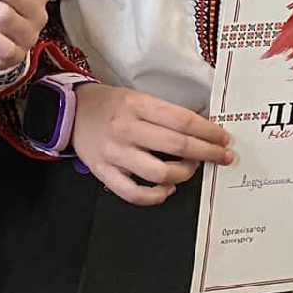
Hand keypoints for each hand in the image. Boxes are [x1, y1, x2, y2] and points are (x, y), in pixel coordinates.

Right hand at [72, 83, 231, 206]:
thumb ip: (165, 113)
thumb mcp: (136, 97)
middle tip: (222, 156)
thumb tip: (203, 130)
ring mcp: (114, 153)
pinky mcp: (103, 172)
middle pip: (178, 146)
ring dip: (185, 174)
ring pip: (160, 173)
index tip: (223, 139)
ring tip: (190, 169)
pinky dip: (156, 195)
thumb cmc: (109, 105)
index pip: (182, 121)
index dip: (209, 132)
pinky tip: (167, 188)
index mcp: (136, 105)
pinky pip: (134, 193)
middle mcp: (125, 129)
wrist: (69, 112)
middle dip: (208, 153)